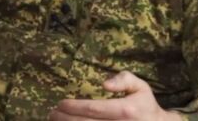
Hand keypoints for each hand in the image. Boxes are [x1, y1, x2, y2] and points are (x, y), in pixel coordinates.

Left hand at [49, 71, 181, 120]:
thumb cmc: (145, 105)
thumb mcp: (141, 87)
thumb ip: (124, 80)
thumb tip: (104, 83)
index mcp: (124, 110)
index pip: (93, 109)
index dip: (74, 106)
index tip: (60, 103)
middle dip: (65, 118)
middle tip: (52, 113)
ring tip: (55, 120)